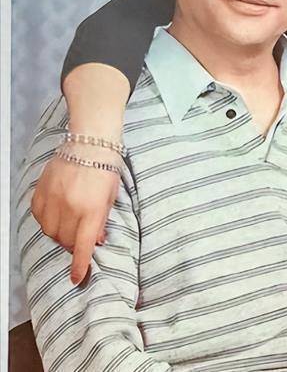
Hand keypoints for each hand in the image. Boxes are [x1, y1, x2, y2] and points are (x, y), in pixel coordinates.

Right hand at [31, 152, 119, 283]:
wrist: (90, 142)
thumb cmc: (106, 168)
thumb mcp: (111, 196)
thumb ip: (102, 220)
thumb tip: (96, 241)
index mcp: (92, 209)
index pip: (83, 246)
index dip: (79, 265)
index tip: (77, 279)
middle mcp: (71, 207)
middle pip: (66, 241)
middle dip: (75, 244)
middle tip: (82, 237)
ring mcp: (54, 199)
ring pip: (51, 232)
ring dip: (61, 234)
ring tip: (71, 223)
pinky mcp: (41, 192)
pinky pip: (40, 217)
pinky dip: (48, 221)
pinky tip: (58, 214)